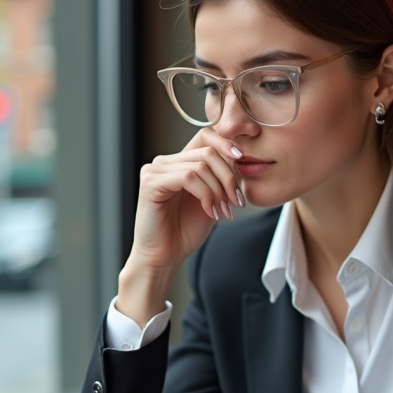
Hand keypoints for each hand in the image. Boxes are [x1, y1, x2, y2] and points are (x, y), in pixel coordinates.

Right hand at [116, 130, 243, 325]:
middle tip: (235, 202)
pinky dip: (206, 195)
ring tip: (222, 211)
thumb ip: (220, 176)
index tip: (242, 160)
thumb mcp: (211, 198)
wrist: (165, 257)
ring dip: (219, 191)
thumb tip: (238, 156)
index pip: (205, 135)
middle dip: (228, 177)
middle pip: (208, 151)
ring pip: (201, 165)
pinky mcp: (150, 183)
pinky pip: (188, 178)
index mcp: (178, 162)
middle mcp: (164, 162)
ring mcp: (154, 171)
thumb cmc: (185, 231)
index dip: (226, 143)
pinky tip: (209, 212)